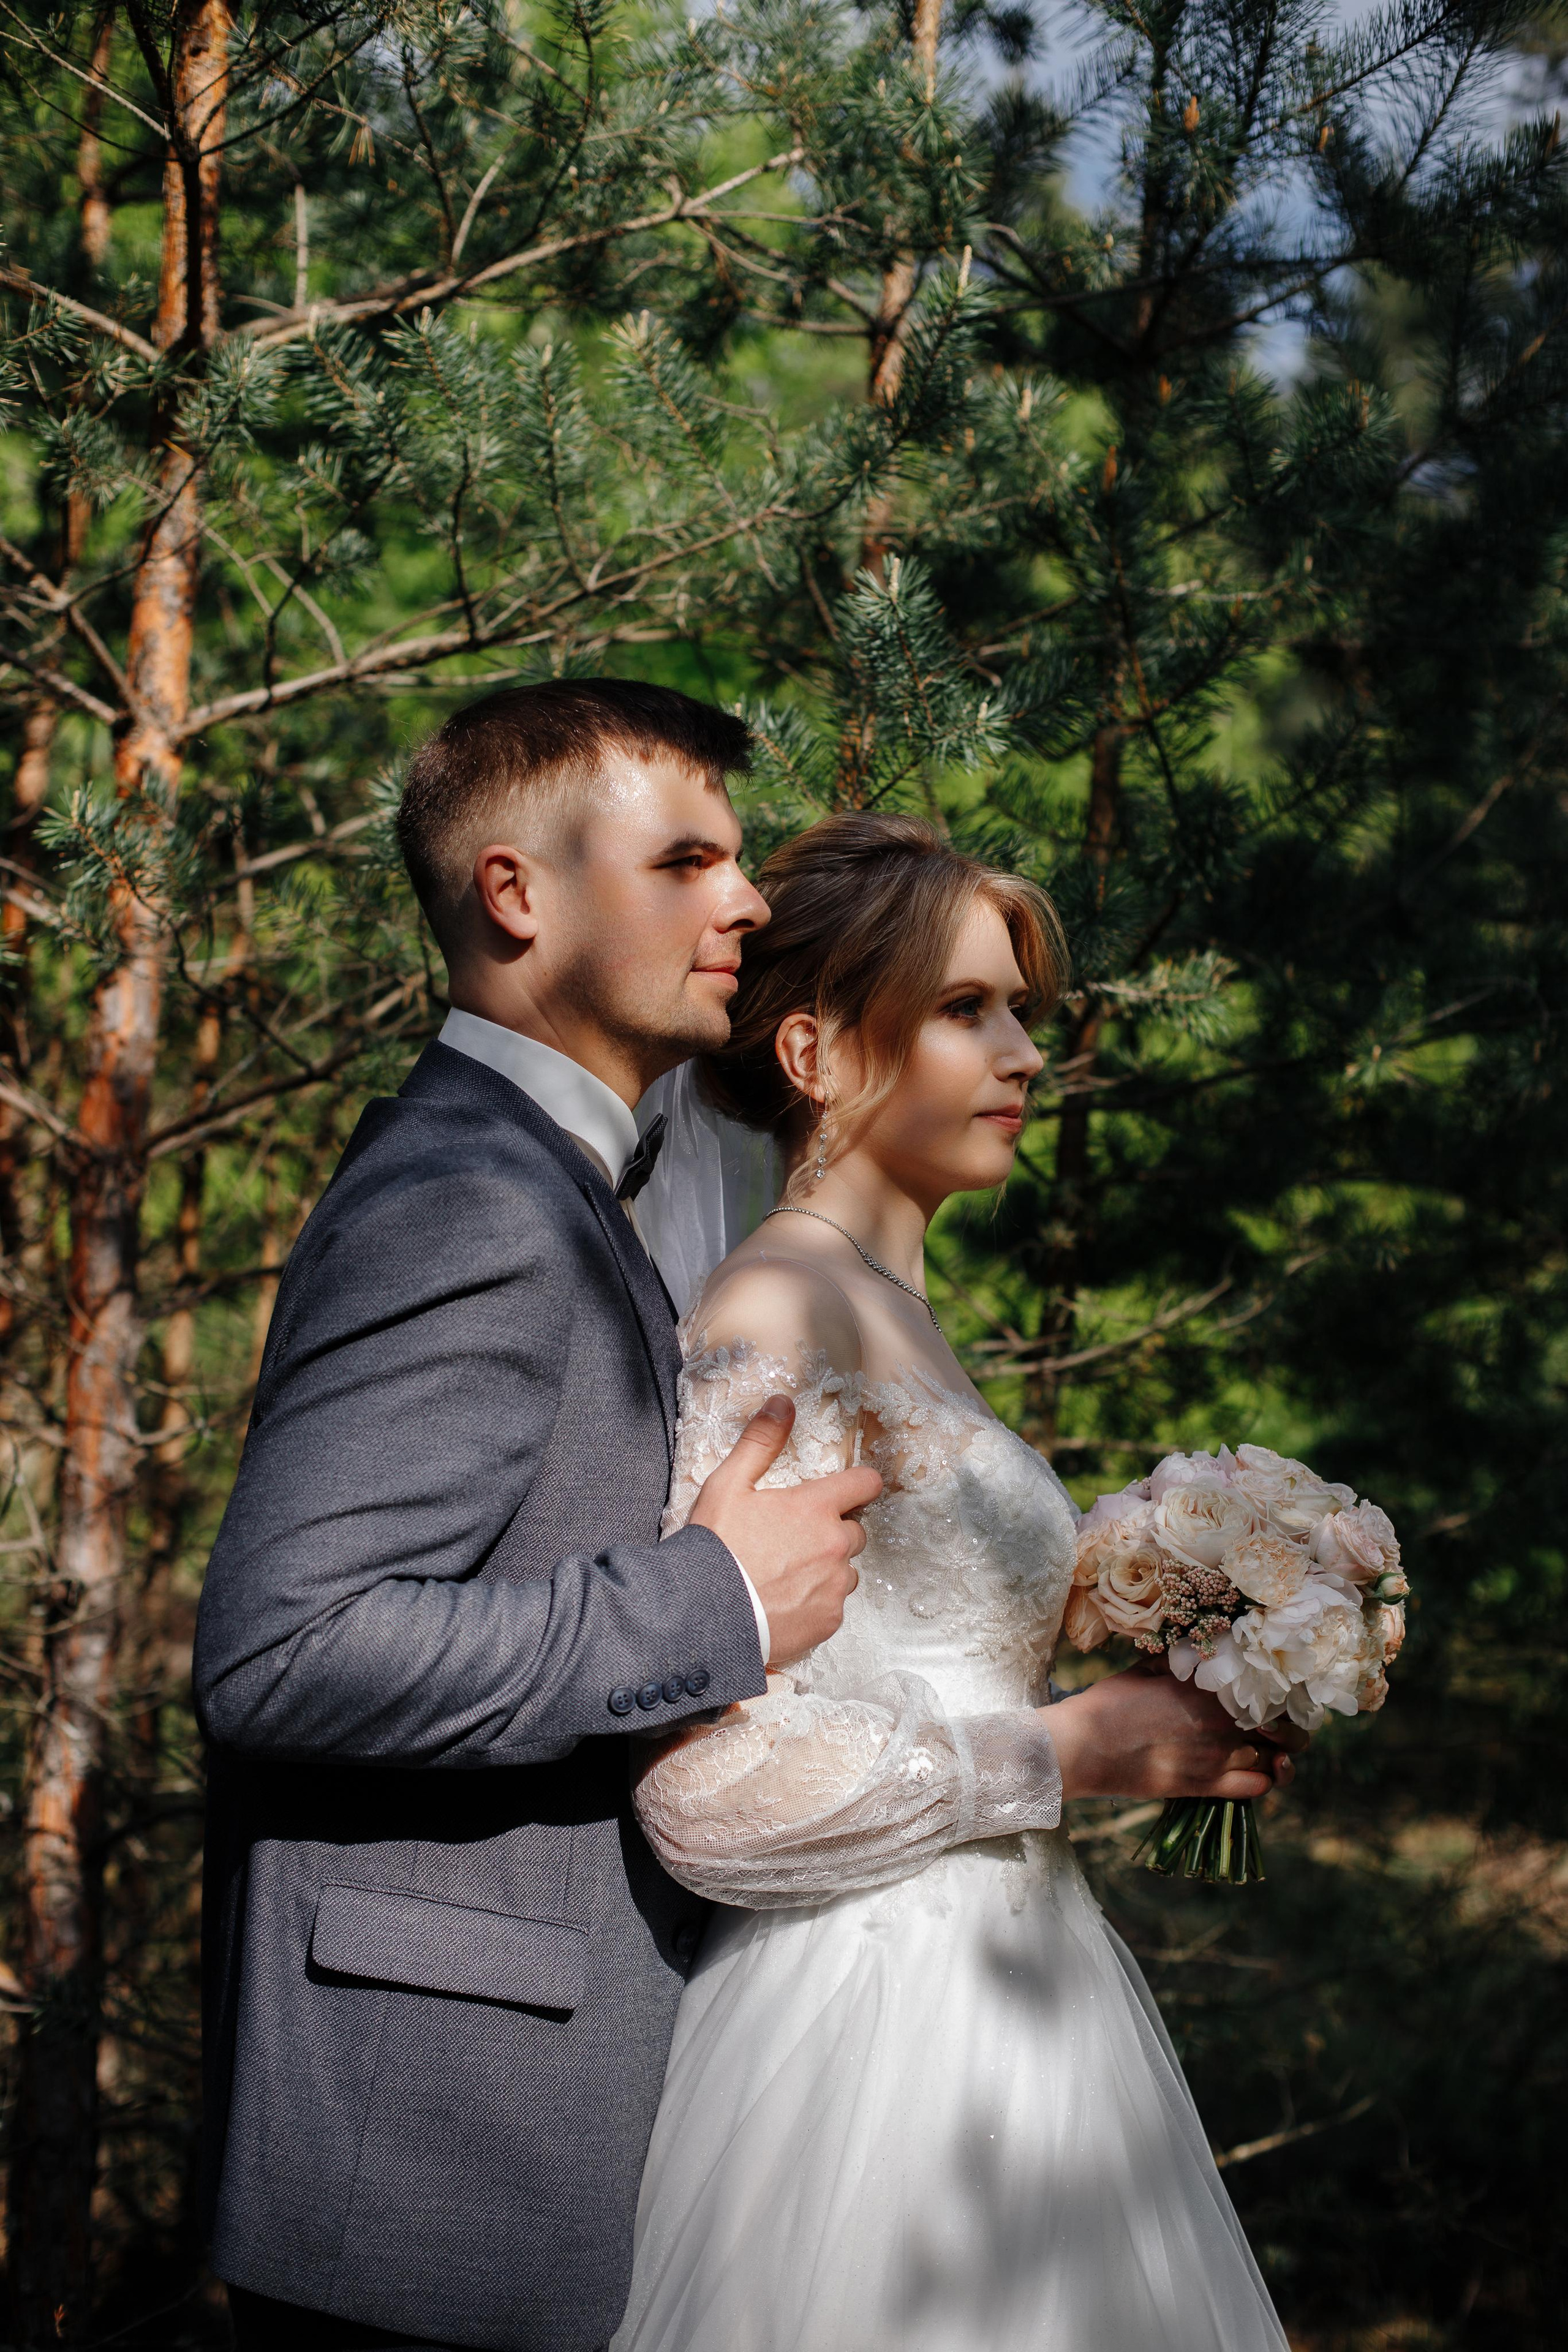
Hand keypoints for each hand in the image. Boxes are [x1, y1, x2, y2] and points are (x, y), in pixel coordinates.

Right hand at [689, 1395, 882, 1666]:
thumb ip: (760, 1442)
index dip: (859, 1485)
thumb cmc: (715, 1547)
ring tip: (787, 1574)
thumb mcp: (728, 1484)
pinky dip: (816, 1602)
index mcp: (815, 1507)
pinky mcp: (829, 1619)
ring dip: (827, 1568)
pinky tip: (786, 1602)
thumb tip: (783, 1402)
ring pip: (846, 1570)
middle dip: (833, 1531)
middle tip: (795, 1540)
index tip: (851, 1490)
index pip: (864, 1484)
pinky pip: (834, 1604)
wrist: (702, 1614)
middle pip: (855, 1531)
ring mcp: (834, 1585)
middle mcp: (835, 1545)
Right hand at [1044, 1665, 1308, 1802]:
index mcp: (1211, 1687)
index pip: (1272, 1690)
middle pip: (1285, 1728)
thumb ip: (1183, 1661)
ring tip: (1269, 1750)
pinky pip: (1256, 1788)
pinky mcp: (1206, 1786)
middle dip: (1289, 1727)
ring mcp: (1217, 1756)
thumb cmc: (1111, 1701)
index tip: (1279, 1692)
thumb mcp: (1148, 1667)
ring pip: (1275, 1760)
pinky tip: (1254, 1772)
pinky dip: (1264, 1781)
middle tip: (1279, 1724)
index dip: (1284, 1693)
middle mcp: (1223, 1721)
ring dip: (1278, 1755)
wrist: (1085, 1746)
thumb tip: (1202, 1652)